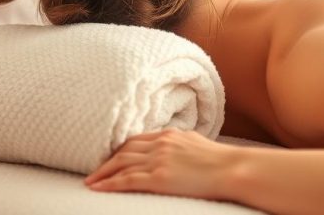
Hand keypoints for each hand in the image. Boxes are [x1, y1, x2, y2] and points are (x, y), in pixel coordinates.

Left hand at [84, 129, 238, 199]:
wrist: (232, 169)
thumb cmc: (221, 161)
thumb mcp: (197, 143)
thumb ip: (181, 144)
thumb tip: (176, 150)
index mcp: (170, 134)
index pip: (137, 140)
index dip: (121, 149)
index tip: (111, 158)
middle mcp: (161, 144)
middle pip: (124, 150)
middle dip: (107, 161)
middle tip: (94, 171)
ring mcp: (159, 159)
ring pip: (121, 164)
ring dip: (103, 173)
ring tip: (91, 182)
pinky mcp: (159, 177)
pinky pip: (127, 180)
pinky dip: (109, 184)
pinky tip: (98, 188)